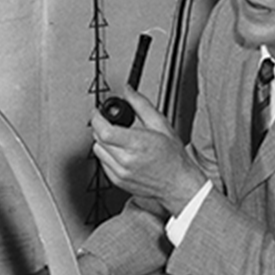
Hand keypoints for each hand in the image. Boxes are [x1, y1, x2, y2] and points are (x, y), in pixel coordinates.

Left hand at [92, 88, 206, 214]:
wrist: (178, 183)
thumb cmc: (173, 157)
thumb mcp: (160, 124)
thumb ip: (141, 105)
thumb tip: (129, 91)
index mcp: (137, 145)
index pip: (104, 131)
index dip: (97, 118)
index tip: (98, 113)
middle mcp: (126, 161)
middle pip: (98, 139)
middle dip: (100, 128)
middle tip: (110, 123)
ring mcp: (120, 173)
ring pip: (98, 152)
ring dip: (103, 142)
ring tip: (117, 139)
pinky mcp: (118, 181)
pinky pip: (103, 164)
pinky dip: (107, 155)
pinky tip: (121, 153)